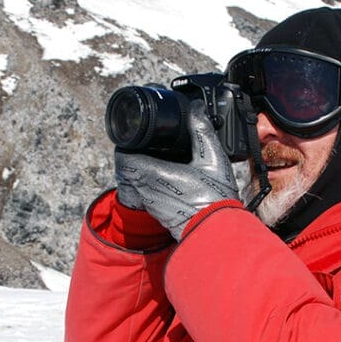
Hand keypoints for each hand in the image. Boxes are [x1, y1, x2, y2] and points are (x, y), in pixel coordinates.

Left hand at [113, 101, 240, 239]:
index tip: (135, 133)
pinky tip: (166, 174)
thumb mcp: (213, 158)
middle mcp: (147, 189)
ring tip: (155, 156)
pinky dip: (149, 181)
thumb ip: (201, 130)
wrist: (217, 232)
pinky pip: (144, 192)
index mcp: (154, 174)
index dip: (126, 142)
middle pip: (125, 167)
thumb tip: (196, 109)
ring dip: (139, 167)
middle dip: (132, 152)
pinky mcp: (157, 211)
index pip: (123, 156)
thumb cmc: (215, 199)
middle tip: (144, 142)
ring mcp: (151, 203)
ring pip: (133, 180)